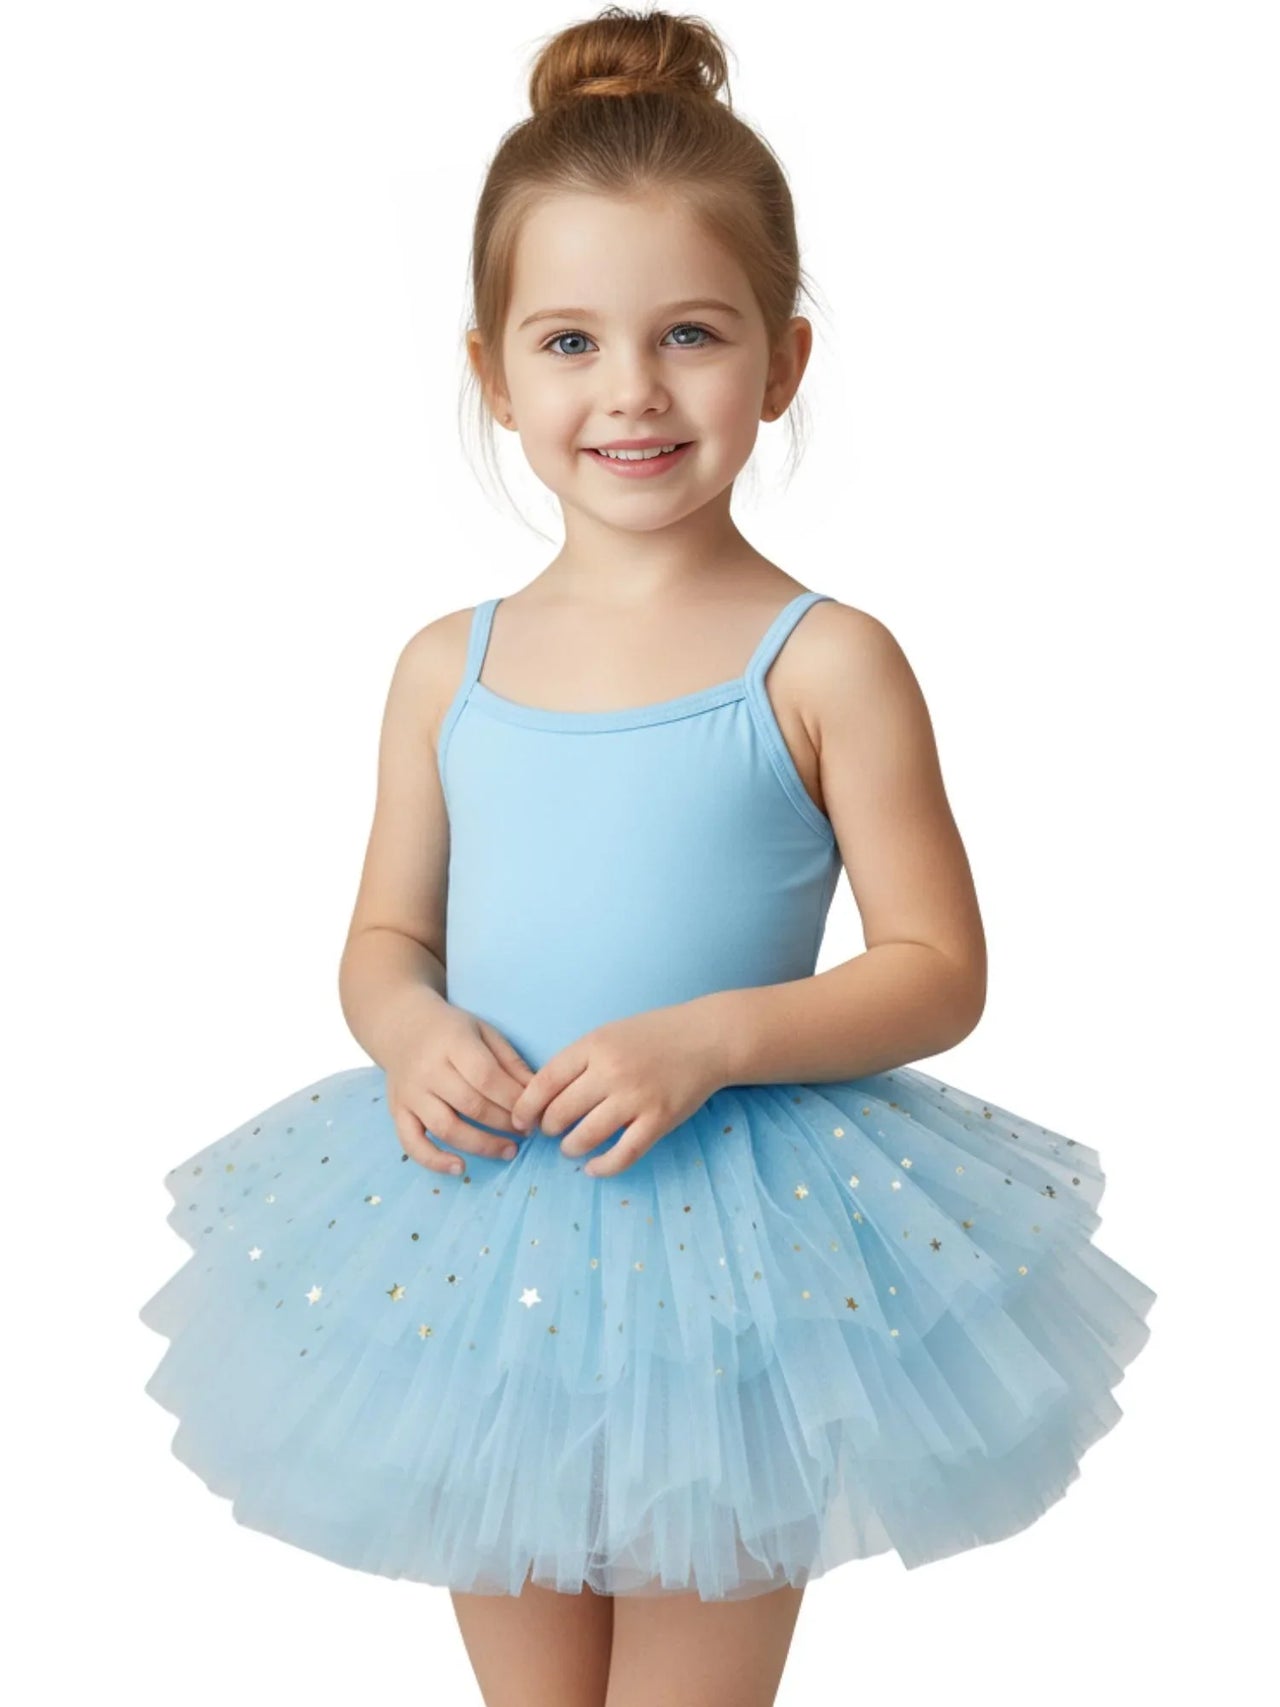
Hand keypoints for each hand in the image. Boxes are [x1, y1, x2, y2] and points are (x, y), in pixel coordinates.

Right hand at [385, 1001, 534, 1174]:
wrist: (402, 1027)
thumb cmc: (451, 1030)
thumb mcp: (484, 1032)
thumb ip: (511, 1061)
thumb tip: (538, 1094)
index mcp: (452, 1043)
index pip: (486, 1077)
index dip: (513, 1100)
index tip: (534, 1113)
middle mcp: (428, 1070)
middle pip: (471, 1105)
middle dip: (504, 1123)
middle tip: (527, 1132)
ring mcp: (410, 1094)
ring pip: (446, 1128)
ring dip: (482, 1145)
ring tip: (509, 1151)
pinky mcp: (397, 1112)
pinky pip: (412, 1143)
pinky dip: (434, 1161)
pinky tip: (460, 1168)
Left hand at [508, 1003, 730, 1177]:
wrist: (707, 1038)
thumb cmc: (654, 1035)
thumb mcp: (609, 1034)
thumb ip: (579, 1060)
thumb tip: (543, 1096)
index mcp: (594, 1045)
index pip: (544, 1082)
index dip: (525, 1107)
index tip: (520, 1120)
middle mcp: (611, 1071)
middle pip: (560, 1113)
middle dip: (547, 1129)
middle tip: (549, 1132)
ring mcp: (636, 1098)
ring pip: (585, 1137)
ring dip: (570, 1148)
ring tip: (571, 1148)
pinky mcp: (658, 1121)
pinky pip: (622, 1155)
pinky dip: (602, 1167)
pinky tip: (593, 1168)